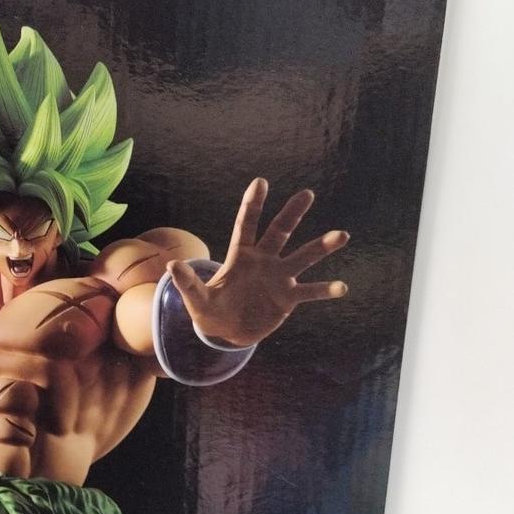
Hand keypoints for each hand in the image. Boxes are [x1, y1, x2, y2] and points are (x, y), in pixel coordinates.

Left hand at [168, 178, 348, 346]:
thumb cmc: (210, 311)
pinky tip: (342, 287)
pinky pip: (310, 291)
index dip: (253, 205)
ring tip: (341, 235)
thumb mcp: (196, 300)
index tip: (261, 182)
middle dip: (292, 213)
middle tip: (307, 194)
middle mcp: (263, 260)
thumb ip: (187, 283)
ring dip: (321, 246)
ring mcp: (278, 277)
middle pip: (280, 232)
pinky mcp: (288, 298)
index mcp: (240, 256)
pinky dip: (325, 290)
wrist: (227, 331)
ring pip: (302, 257)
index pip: (246, 225)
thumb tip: (171, 265)